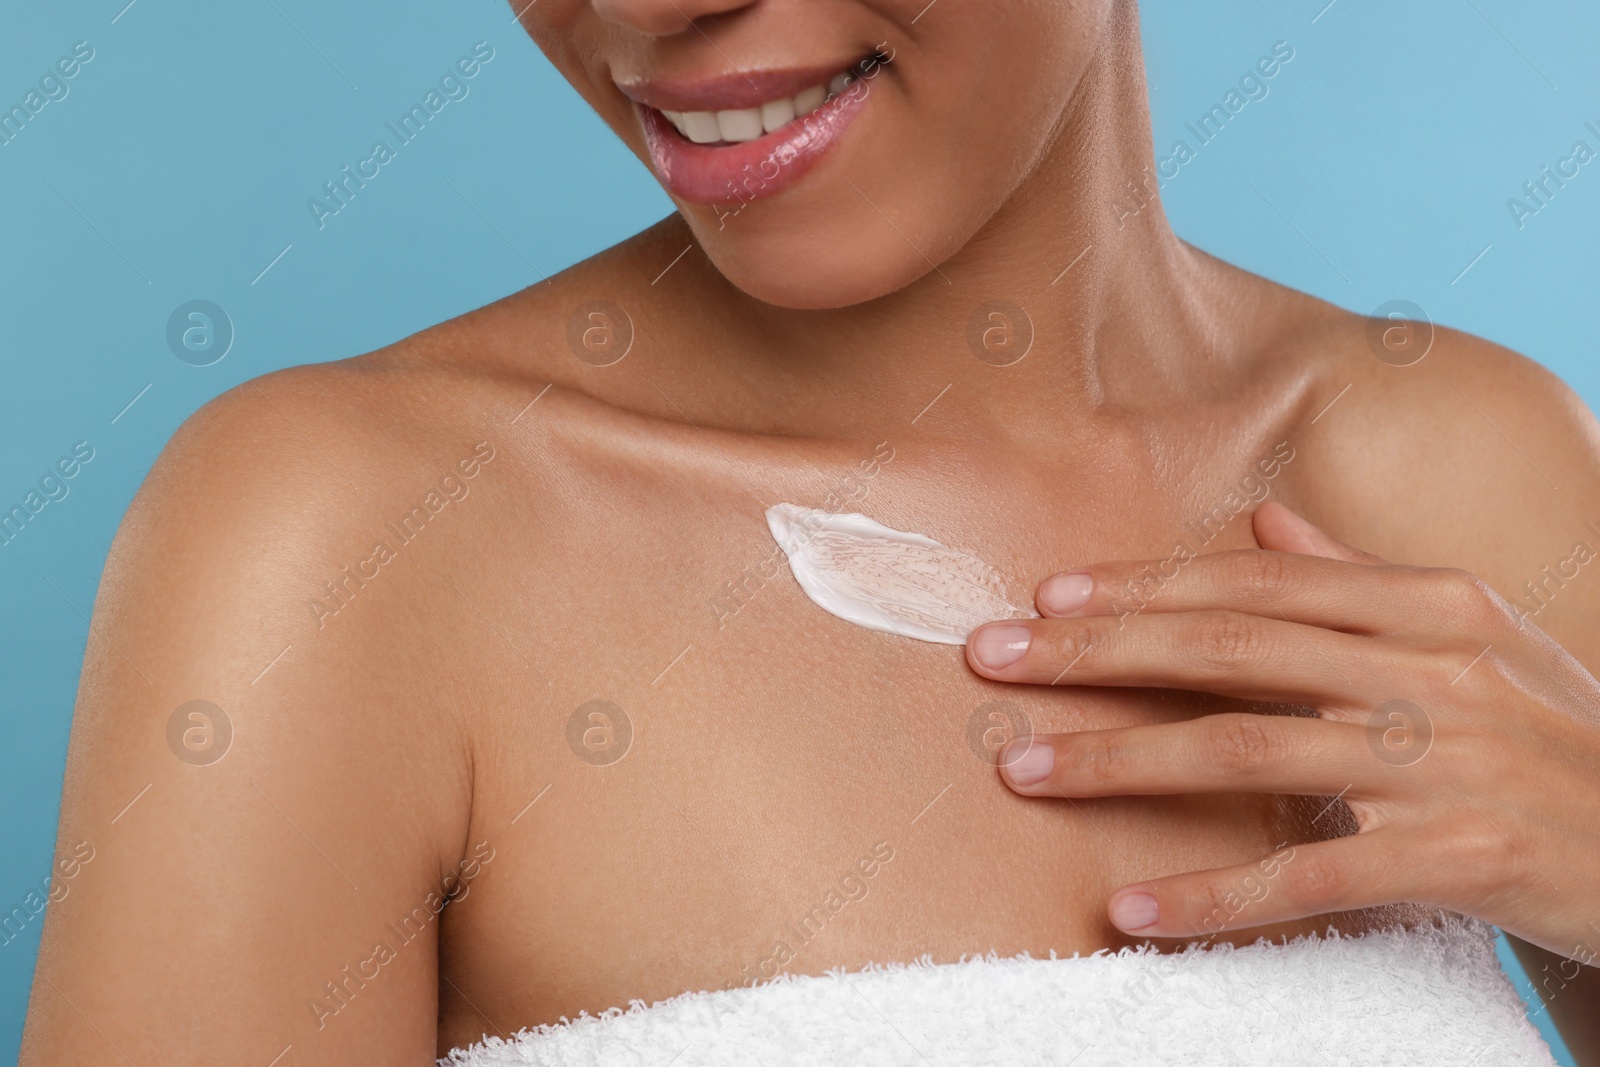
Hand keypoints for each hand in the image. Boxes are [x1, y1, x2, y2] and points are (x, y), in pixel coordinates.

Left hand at [964, 501, 1599, 963]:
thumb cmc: (1554, 733)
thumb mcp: (1475, 635)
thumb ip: (1360, 576)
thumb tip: (1267, 518)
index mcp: (1431, 603)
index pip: (1258, 580)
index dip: (1146, 584)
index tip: (1049, 596)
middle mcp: (1433, 668)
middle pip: (1231, 647)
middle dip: (1098, 651)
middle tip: (993, 659)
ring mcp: (1447, 763)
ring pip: (1250, 750)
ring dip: (1124, 760)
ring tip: (1025, 769)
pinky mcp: (1459, 858)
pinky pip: (1312, 875)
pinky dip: (1216, 893)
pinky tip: (1132, 908)